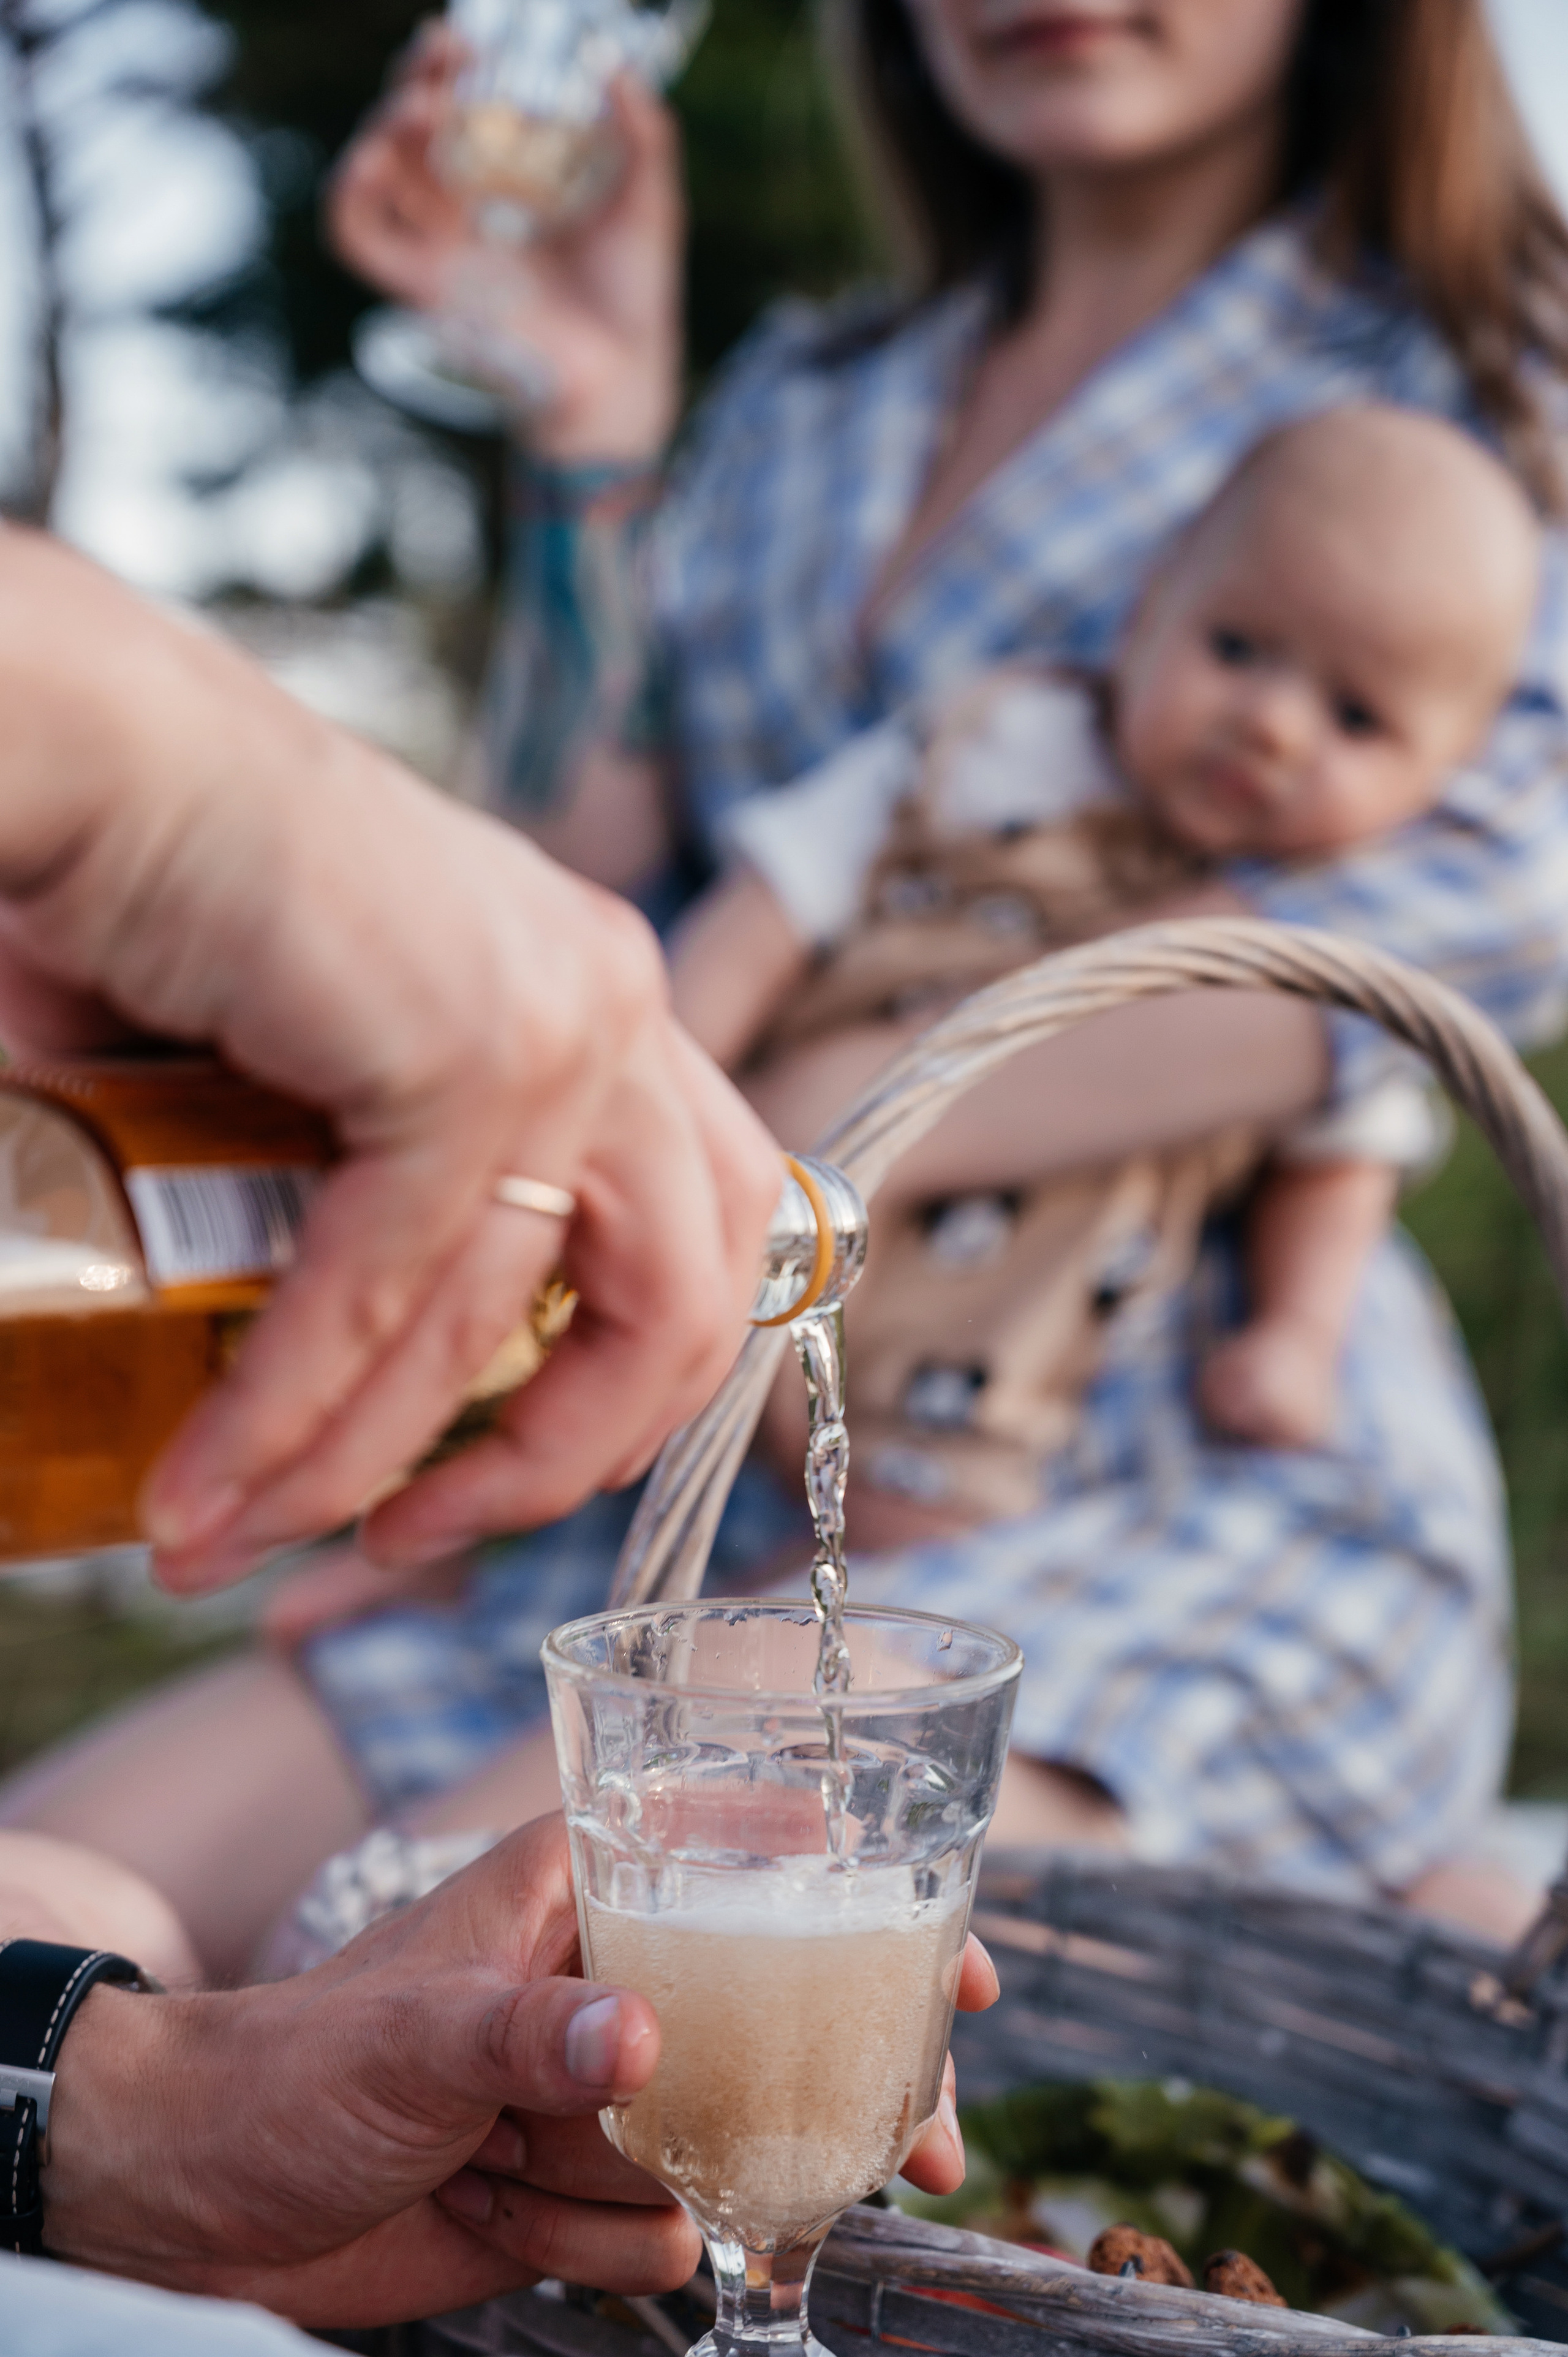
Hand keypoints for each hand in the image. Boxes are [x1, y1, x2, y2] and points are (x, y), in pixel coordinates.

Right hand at [0, 534, 780, 1588]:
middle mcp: (616, 1006)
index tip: (479, 1477)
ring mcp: (563, 1022)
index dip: (621, 1392)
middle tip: (407, 1542)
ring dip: (365, 1463)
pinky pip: (392, 1295)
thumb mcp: (335, 1068)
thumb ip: (378, 1191)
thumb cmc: (178, 900)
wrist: (95, 757)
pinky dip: (295, 1411)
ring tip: (236, 1541)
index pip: (700, 1237)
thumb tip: (341, 1372)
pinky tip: (211, 1483)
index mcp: (606, 1003)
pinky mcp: (469, 1048)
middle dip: (553, 1458)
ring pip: (499, 1322)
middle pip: (683, 1298)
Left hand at [43, 1820, 997, 2323]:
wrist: (203, 2199)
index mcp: (574, 1892)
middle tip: (920, 2143)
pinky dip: (586, 2245)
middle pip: (770, 2017)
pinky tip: (495, 2222)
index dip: (857, 1896)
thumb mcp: (412, 2040)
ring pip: (718, 2140)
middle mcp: (600, 1981)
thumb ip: (530, 2034)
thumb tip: (642, 2047)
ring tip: (515, 2180)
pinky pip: (655, 2228)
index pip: (744, 1860)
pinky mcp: (573, 2187)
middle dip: (825, 2088)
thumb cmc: (292, 2070)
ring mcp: (593, 2092)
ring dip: (636, 2192)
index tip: (952, 1954)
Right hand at [329, 25, 682, 461]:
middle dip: (416, 79)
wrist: (623, 371)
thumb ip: (644, 131)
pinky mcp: (424, 284)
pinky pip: (358, 237)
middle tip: (442, 54)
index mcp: (504, 182)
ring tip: (419, 105)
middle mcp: (464, 208)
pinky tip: (370, 157)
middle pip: (410, 128)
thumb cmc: (633, 295)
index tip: (467, 39)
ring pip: (377, 169)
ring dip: (383, 123)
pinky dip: (348, 194)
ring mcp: (439, 245)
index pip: (455, 107)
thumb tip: (618, 65)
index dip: (449, 66)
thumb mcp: (649, 199)